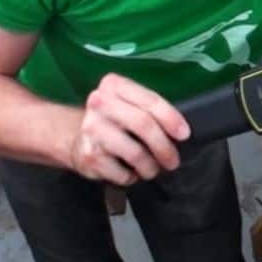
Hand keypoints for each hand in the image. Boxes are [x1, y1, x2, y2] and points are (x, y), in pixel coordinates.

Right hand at [70, 73, 189, 184]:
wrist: (77, 137)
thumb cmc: (114, 119)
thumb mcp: (130, 104)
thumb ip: (150, 110)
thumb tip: (179, 132)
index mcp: (114, 85)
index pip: (150, 101)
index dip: (171, 119)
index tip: (184, 134)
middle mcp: (100, 103)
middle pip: (143, 124)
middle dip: (164, 146)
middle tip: (173, 160)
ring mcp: (91, 129)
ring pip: (135, 152)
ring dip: (150, 166)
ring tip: (153, 170)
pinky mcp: (88, 155)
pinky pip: (121, 172)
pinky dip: (132, 177)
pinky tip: (132, 173)